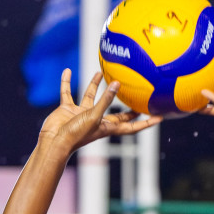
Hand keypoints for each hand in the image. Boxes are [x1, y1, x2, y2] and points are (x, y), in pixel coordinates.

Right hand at [37, 70, 160, 155]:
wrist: (53, 142)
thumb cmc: (76, 134)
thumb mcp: (94, 116)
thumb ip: (105, 100)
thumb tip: (116, 84)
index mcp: (106, 127)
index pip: (131, 126)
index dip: (146, 123)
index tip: (160, 118)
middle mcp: (96, 120)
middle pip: (115, 112)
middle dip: (126, 106)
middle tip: (137, 96)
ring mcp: (81, 114)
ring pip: (91, 97)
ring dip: (95, 85)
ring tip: (101, 72)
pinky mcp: (68, 110)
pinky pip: (67, 93)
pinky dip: (67, 82)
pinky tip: (67, 71)